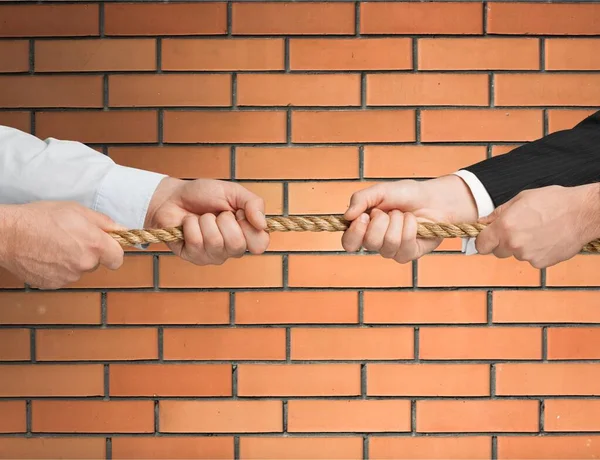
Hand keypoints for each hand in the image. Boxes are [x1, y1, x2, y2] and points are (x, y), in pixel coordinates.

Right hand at [0, 201, 124, 288]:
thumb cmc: (41, 217)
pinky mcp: (53, 284)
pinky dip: (58, 269)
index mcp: (94, 245)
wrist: (9, 234)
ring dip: (72, 261)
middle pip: (96, 263)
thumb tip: (121, 230)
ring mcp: (68, 277)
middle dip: (89, 253)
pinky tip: (46, 256)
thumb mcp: (77, 210)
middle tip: (71, 239)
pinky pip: (63, 277)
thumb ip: (103, 222)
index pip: (118, 259)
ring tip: (54, 245)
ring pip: (79, 270)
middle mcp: (84, 264)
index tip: (106, 247)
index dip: (113, 252)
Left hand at [144, 178, 268, 264]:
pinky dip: (190, 225)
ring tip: (201, 217)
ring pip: (215, 242)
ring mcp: (212, 255)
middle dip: (224, 220)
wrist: (173, 196)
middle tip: (217, 213)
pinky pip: (196, 242)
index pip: (260, 244)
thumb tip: (263, 224)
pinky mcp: (193, 257)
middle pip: (237, 244)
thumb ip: (254, 204)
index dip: (250, 227)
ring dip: (205, 221)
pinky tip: (188, 223)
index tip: (239, 212)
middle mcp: (231, 249)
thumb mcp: (233, 192)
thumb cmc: (204, 195)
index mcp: (246, 234)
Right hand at [341, 175, 477, 262]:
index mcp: (363, 228)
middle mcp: (375, 242)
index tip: (364, 216)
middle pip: (369, 243)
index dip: (354, 233)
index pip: (348, 243)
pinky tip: (413, 222)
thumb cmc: (406, 194)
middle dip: (381, 221)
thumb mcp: (380, 190)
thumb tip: (347, 215)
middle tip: (389, 211)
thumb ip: (360, 199)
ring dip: (398, 222)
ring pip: (389, 243)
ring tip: (403, 214)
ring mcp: (392, 251)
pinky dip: (410, 227)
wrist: (433, 198)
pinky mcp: (408, 255)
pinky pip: (405, 244)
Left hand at [475, 183, 599, 267]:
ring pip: (516, 255)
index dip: (483, 241)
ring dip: (521, 247)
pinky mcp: (541, 263)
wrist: (582, 213)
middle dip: (502, 243)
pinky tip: (546, 239)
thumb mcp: (521, 199)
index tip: (487, 238)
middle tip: (518, 230)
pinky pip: (531, 260)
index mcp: (504, 227)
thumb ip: (498, 213)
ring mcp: (527, 256)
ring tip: (538, 231)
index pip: (481, 245)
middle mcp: (513, 244)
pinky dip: (536, 252)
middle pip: (497, 252)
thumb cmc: (553, 201)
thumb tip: (482, 222)